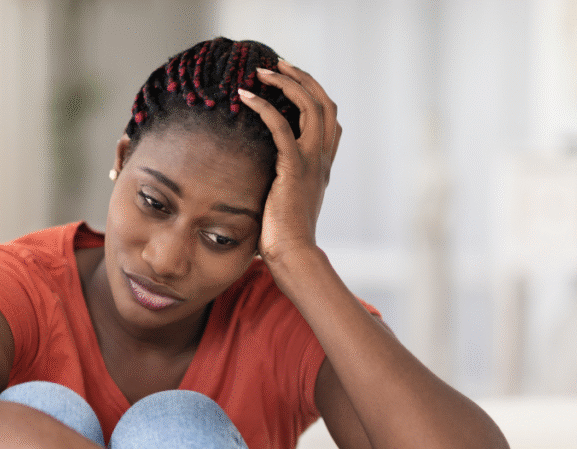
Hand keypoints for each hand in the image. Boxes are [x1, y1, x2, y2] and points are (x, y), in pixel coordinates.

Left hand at [239, 60, 341, 263]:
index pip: (330, 121)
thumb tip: (256, 187)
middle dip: (302, 79)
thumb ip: (279, 188)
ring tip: (262, 72)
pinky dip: (264, 106)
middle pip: (325, 104)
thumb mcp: (285, 205)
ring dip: (286, 83)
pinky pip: (281, 126)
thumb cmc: (284, 240)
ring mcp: (311, 162)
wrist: (293, 256)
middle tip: (278, 65)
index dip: (315, 96)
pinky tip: (246, 97)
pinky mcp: (293, 168)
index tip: (292, 82)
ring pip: (310, 106)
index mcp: (322, 167)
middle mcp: (322, 160)